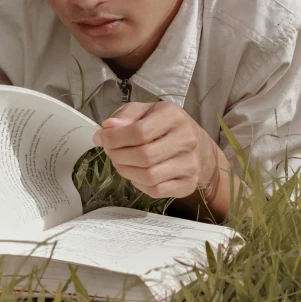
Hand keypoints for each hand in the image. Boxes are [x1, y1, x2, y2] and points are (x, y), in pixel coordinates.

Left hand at [91, 101, 218, 199]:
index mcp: (174, 117)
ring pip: (148, 176)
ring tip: (121, 163)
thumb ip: (125, 115)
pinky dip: (139, 184)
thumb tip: (107, 128)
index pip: (139, 132)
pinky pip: (156, 190)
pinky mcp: (188, 184)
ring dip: (126, 171)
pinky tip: (136, 174)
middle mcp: (186, 140)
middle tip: (110, 152)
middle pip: (143, 156)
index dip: (115, 138)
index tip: (103, 139)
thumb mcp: (146, 111)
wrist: (197, 145)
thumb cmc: (165, 126)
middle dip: (118, 156)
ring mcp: (190, 164)